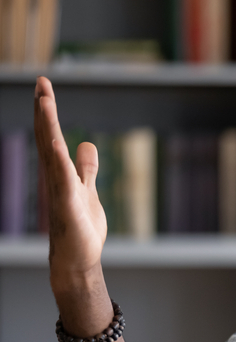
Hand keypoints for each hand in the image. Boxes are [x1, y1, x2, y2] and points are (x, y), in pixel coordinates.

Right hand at [34, 76, 107, 290]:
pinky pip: (64, 180)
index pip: (51, 136)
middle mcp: (55, 177)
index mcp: (60, 172)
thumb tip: (86, 144)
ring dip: (48, 127)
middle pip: (47, 138)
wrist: (77, 258)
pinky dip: (60, 162)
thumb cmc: (81, 227)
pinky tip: (57, 144)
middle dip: (45, 111)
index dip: (47, 112)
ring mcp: (60, 191)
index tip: (45, 86)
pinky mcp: (68, 206)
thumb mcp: (87, 190)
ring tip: (45, 101)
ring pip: (52, 153)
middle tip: (42, 82)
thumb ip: (86, 168)